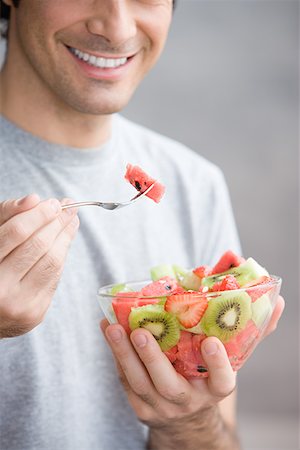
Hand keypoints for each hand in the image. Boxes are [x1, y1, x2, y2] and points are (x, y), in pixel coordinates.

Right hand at [0, 194, 78, 337]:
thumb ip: (7, 216)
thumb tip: (34, 200)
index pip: (16, 232)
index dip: (39, 214)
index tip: (56, 203)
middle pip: (38, 246)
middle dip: (57, 223)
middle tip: (69, 208)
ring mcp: (18, 304)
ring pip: (52, 263)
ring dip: (66, 238)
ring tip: (71, 221)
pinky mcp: (34, 313)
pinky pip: (54, 278)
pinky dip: (61, 256)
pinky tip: (64, 242)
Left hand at [100, 295, 283, 428]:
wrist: (187, 418)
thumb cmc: (210, 377)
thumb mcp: (233, 361)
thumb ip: (252, 333)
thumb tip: (277, 300)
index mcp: (216, 389)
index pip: (222, 382)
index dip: (217, 364)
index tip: (212, 341)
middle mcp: (189, 401)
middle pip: (170, 385)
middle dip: (153, 359)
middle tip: (141, 332)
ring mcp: (161, 406)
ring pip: (139, 383)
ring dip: (124, 354)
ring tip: (114, 327)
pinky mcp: (139, 405)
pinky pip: (124, 380)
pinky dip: (115, 355)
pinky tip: (108, 329)